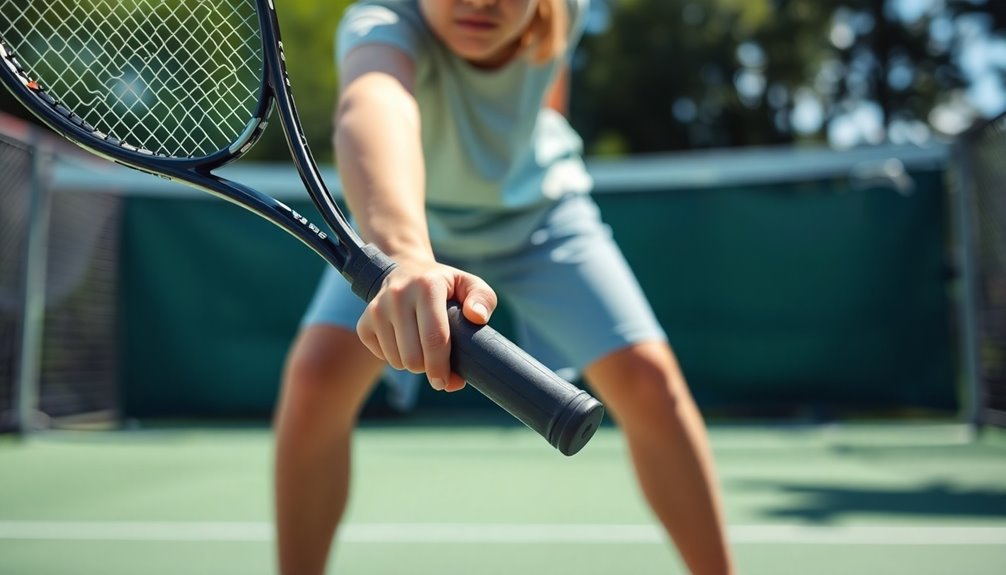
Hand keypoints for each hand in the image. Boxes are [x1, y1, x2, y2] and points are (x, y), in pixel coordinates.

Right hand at [356, 257, 496, 391]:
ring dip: (412, 363)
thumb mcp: (469, 284)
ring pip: (397, 361)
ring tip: (421, 346)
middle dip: (428, 368)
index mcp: (427, 286)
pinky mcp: (363, 322)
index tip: (446, 382)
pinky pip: (381, 357)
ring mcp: (376, 308)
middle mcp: (398, 295)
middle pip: (413, 356)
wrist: (405, 269)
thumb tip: (477, 318)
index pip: (434, 337)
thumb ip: (483, 299)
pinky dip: (395, 357)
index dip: (441, 366)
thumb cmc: (444, 285)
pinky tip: (404, 340)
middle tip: (437, 361)